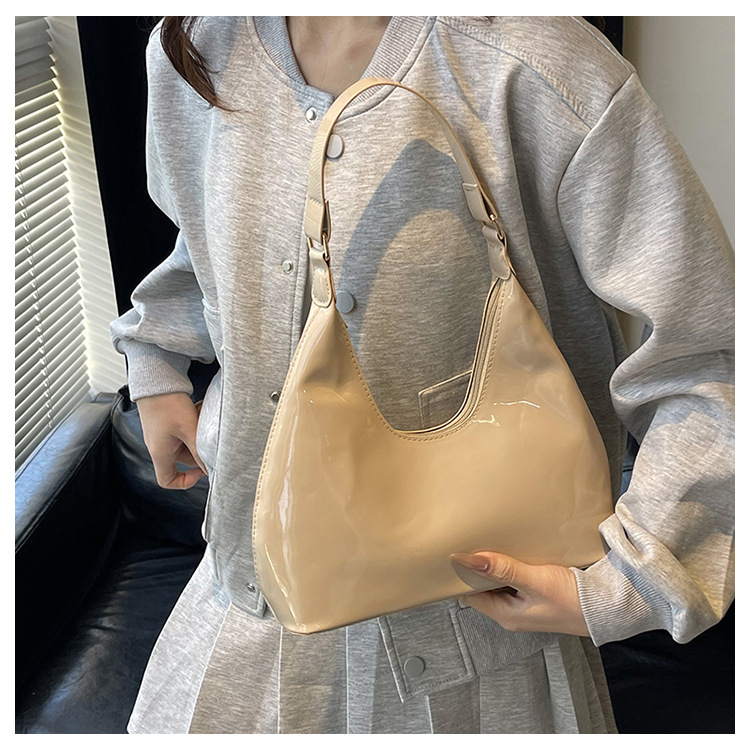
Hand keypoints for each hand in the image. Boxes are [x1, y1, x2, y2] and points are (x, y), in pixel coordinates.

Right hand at [136, 392, 207, 488]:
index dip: (184, 482)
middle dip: (199, 448)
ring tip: (203, 417)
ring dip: (198, 432)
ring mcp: (163, 434)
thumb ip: (199, 451)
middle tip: (208, 435)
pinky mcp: (167, 423)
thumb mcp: (188, 429)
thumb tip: (210, 469)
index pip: (167, 480)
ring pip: (187, 441)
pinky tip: (199, 409)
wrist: (154, 380)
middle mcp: (160, 445)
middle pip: (184, 459)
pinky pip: (184, 430)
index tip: (200, 471)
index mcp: (161, 452)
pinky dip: (194, 423)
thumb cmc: (167, 404)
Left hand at [451, 551, 589, 636]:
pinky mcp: (537, 595)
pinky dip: (512, 565)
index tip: (456, 552)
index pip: (469, 594)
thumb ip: (502, 570)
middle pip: (483, 587)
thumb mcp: (534, 581)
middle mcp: (512, 612)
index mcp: (505, 615)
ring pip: (500, 581)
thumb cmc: (572, 599)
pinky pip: (515, 579)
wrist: (609, 606)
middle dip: (478, 567)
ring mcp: (525, 604)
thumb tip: (467, 560)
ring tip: (488, 540)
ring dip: (496, 565)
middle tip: (471, 540)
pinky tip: (512, 549)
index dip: (461, 575)